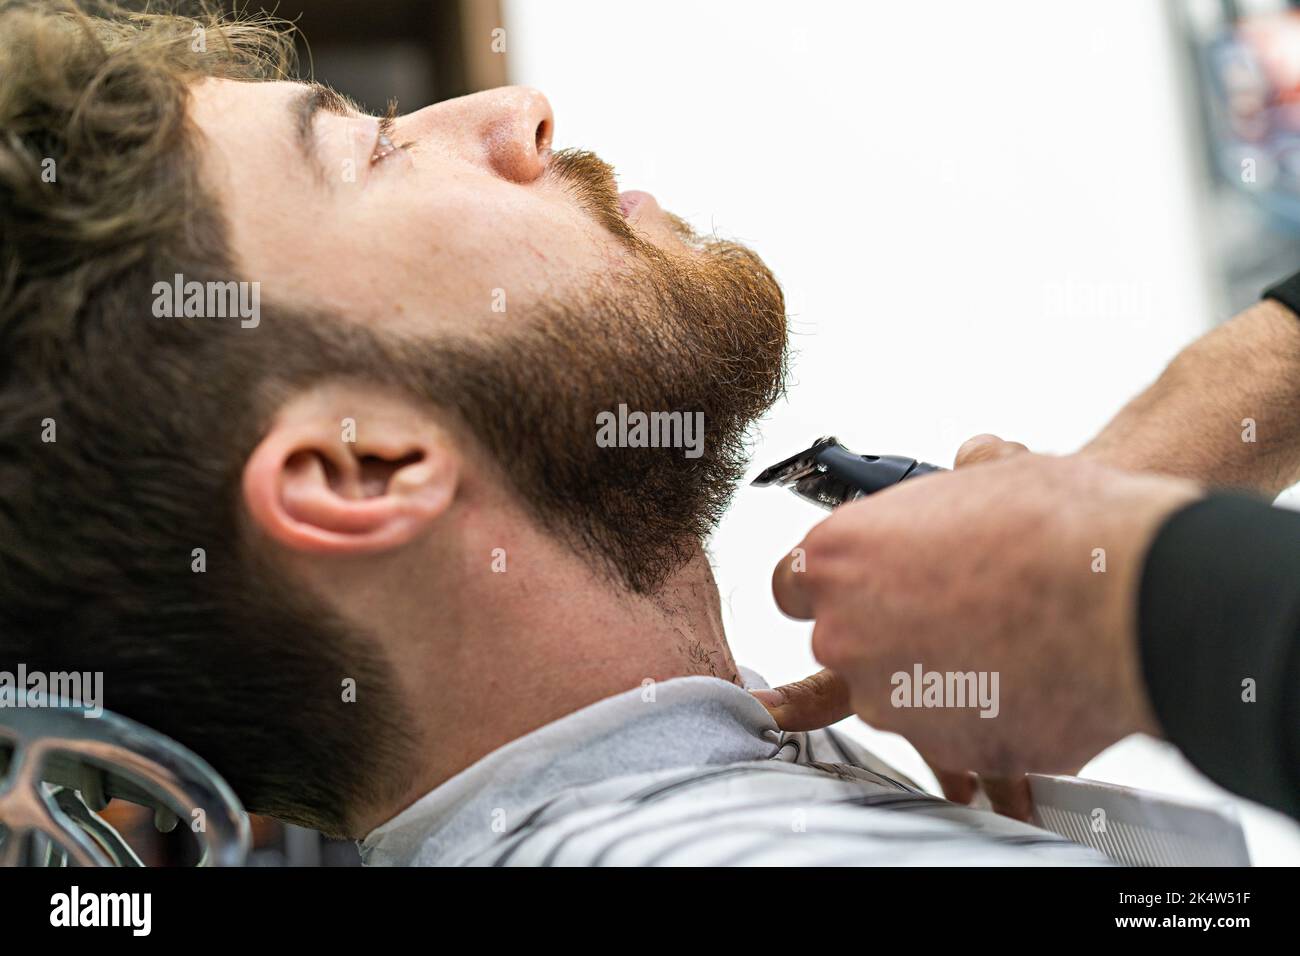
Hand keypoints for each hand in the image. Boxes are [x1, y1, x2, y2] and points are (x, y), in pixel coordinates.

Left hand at [753, 435, 1200, 786]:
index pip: (793, 586)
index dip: (835, 587)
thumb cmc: (1062, 527)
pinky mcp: (943, 750)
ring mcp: (889, 700)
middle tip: (954, 612)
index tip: (859, 589)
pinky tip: (1024, 682)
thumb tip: (975, 463)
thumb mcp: (993, 473)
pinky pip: (952, 733)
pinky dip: (981, 716)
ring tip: (1004, 644)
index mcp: (837, 558)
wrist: (1136, 597)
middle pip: (845, 643)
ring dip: (936, 678)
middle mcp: (845, 633)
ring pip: (897, 694)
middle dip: (890, 632)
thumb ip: (957, 481)